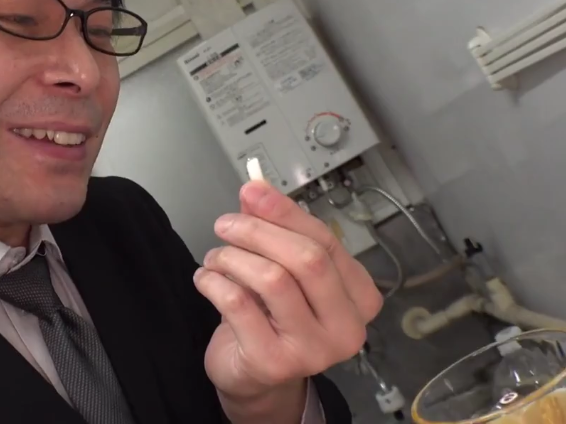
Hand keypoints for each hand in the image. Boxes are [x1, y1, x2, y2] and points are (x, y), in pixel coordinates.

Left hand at [194, 180, 382, 418]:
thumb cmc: (271, 319)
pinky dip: (215, 282)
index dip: (285, 212)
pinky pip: (239, 304)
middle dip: (258, 232)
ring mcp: (314, 350)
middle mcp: (347, 327)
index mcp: (359, 297)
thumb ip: (275, 229)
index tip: (253, 191)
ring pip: (272, 279)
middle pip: (307, 259)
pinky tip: (206, 278)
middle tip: (225, 225)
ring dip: (233, 257)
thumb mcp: (281, 269)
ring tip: (215, 257)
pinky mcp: (274, 362)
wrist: (254, 377)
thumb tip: (256, 189)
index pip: (326, 241)